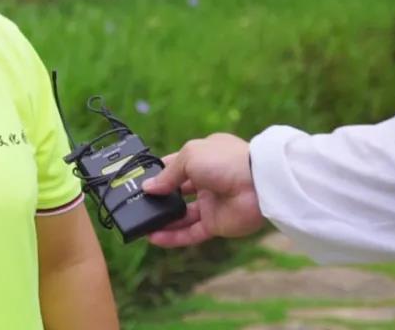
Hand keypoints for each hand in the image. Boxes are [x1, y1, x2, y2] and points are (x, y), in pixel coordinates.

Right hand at [142, 133, 264, 247]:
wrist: (258, 184)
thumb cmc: (225, 161)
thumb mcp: (189, 157)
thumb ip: (168, 175)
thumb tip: (149, 188)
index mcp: (203, 158)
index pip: (175, 166)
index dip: (157, 174)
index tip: (138, 182)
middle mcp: (206, 181)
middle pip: (177, 193)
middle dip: (158, 199)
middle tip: (136, 205)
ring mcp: (211, 203)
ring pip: (181, 215)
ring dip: (162, 221)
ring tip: (141, 225)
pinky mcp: (216, 224)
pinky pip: (190, 232)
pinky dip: (173, 236)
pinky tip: (154, 237)